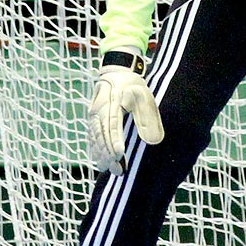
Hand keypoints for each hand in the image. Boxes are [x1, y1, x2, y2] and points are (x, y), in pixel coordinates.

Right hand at [87, 59, 163, 174]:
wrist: (116, 74)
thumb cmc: (133, 86)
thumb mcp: (144, 97)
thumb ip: (147, 118)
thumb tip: (154, 141)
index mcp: (111, 103)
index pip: (112, 125)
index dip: (115, 141)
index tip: (121, 154)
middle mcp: (98, 111)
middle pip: (101, 136)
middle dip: (109, 154)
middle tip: (119, 170)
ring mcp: (93, 116)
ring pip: (95, 139)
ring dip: (101, 156)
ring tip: (110, 170)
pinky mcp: (92, 120)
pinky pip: (91, 137)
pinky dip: (95, 150)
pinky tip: (101, 162)